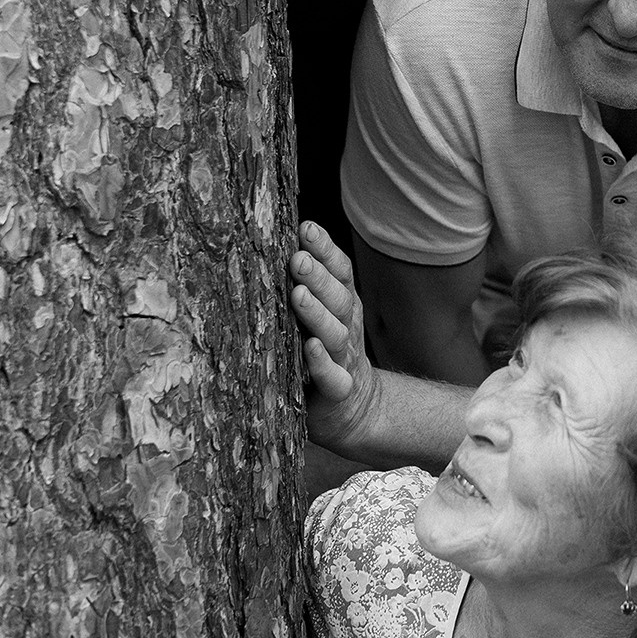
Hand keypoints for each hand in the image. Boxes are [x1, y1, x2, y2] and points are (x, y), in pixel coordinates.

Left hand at [290, 221, 380, 458]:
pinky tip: (309, 347)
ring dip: (317, 314)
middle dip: (319, 276)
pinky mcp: (337, 391)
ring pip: (334, 334)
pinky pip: (331, 376)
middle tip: (298, 258)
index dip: (326, 249)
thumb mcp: (324, 313)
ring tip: (298, 294)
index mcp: (344, 305)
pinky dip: (321, 362)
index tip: (306, 228)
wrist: (354, 409)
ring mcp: (345, 359)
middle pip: (337, 298)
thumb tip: (280, 240)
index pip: (340, 271)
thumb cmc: (326, 352)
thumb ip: (309, 283)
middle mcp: (347, 327)